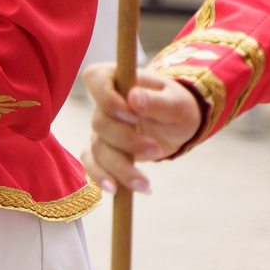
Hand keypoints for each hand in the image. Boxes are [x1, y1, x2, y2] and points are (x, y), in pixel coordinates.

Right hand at [82, 62, 200, 195]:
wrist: (178, 124)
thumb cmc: (177, 106)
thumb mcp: (176, 102)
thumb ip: (156, 101)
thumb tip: (134, 98)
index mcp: (119, 80)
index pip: (95, 78)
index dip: (107, 98)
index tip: (132, 114)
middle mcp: (104, 104)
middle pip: (100, 123)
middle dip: (127, 141)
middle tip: (156, 150)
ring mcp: (102, 128)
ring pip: (97, 149)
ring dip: (120, 168)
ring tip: (145, 184)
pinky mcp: (103, 149)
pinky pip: (92, 163)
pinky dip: (101, 177)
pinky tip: (118, 190)